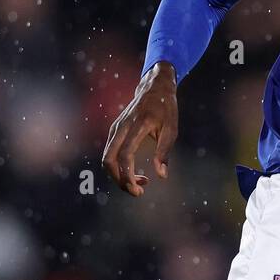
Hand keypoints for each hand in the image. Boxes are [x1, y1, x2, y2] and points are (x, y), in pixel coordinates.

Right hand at [102, 62, 177, 196]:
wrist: (154, 87)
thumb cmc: (165, 108)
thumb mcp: (171, 129)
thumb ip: (164, 152)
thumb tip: (161, 175)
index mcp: (138, 125)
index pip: (125, 155)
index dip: (127, 175)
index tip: (138, 189)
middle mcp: (122, 127)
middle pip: (108, 159)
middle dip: (119, 180)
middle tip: (138, 191)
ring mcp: (115, 128)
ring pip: (107, 158)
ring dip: (120, 176)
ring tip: (141, 183)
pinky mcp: (114, 131)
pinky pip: (111, 154)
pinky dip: (119, 168)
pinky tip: (135, 173)